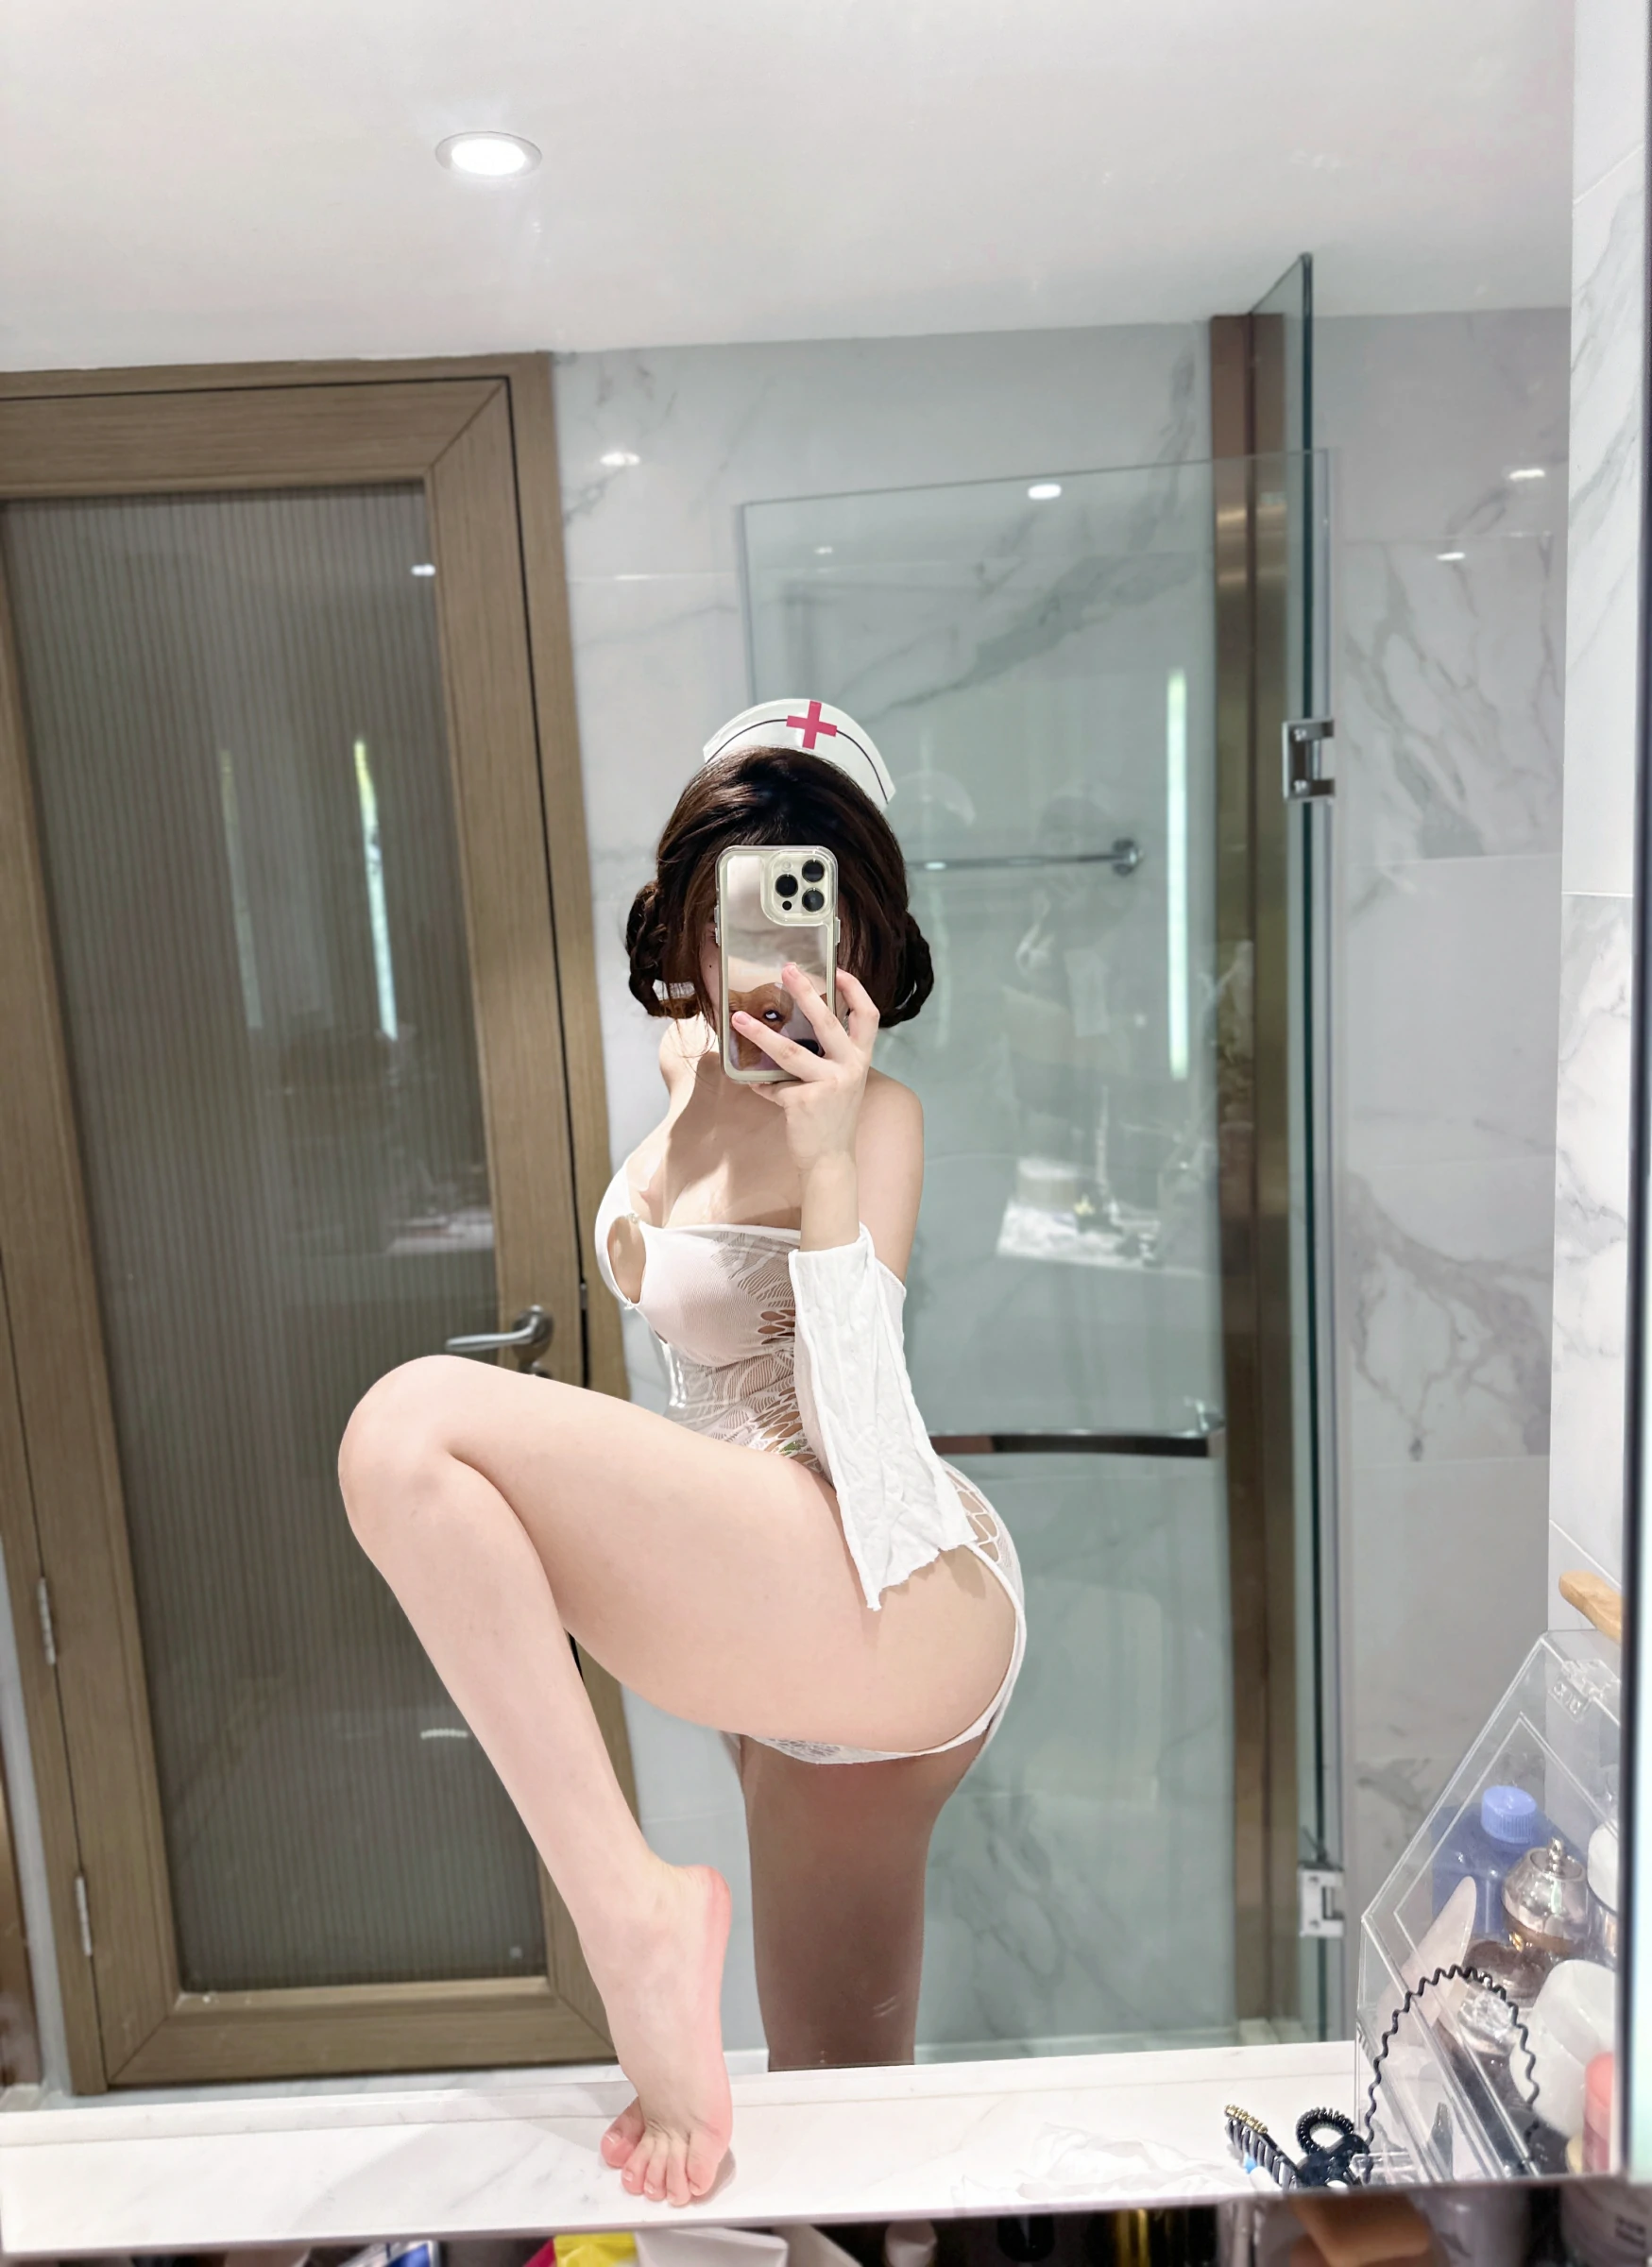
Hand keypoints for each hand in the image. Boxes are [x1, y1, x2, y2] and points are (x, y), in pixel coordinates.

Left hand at [732, 965, 878, 1182]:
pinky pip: (773, 1085)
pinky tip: (753, 1085)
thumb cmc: (832, 1117)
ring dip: (760, 1034)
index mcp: (860, 1060)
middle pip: (827, 1022)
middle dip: (806, 992)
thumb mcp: (841, 1082)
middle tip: (787, 970)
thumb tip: (790, 1029)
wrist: (830, 1159)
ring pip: (789, 1051)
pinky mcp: (804, 1101)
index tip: (838, 970)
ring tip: (739, 1019)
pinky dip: (760, 1084)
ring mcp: (828, 1085)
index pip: (868, 1017)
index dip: (855, 990)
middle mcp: (849, 1068)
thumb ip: (827, 1058)